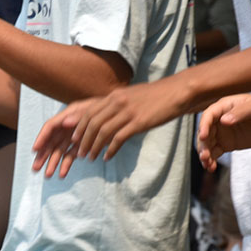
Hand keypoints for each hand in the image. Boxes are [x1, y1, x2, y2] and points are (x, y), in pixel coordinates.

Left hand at [32, 81, 188, 177]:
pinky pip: (119, 138)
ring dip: (94, 147)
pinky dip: (110, 150)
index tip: (74, 140)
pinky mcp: (139, 122)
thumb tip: (106, 116)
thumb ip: (117, 104)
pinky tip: (107, 157)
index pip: (89, 112)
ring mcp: (128, 112)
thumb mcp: (132, 96)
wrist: (176, 92)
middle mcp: (118, 102)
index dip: (79, 127)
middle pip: (92, 123)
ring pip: (103, 132)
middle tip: (80, 153)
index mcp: (115, 95)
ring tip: (90, 158)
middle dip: (83, 140)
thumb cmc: (156, 95)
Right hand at [197, 93, 250, 170]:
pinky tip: (211, 167)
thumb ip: (240, 113)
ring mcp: (223, 132)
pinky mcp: (227, 144)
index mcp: (225, 106)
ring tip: (208, 164)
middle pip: (205, 132)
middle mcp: (220, 119)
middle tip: (205, 156)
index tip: (202, 136)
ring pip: (208, 144)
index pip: (209, 115)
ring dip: (205, 154)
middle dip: (203, 144)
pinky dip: (211, 160)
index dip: (203, 126)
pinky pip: (215, 152)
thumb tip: (223, 121)